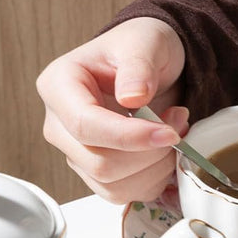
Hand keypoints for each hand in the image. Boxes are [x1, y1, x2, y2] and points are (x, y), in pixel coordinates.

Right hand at [36, 17, 187, 202]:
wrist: (149, 67)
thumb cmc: (141, 48)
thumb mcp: (145, 42)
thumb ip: (139, 65)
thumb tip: (132, 98)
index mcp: (59, 86)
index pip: (85, 126)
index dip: (130, 137)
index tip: (168, 133)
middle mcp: (59, 125)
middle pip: (100, 164)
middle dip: (149, 153)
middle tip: (178, 124)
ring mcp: (75, 153)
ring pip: (113, 186)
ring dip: (155, 169)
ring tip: (173, 133)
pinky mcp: (95, 173)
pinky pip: (123, 195)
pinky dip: (153, 180)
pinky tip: (163, 154)